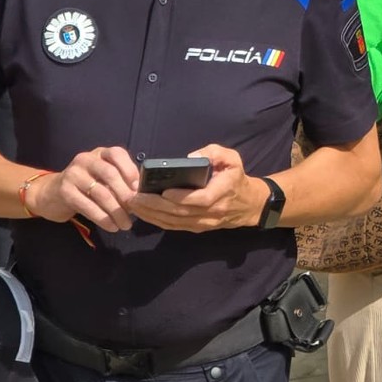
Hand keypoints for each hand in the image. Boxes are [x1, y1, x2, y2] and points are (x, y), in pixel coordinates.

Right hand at [28, 146, 139, 232]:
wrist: (50, 194)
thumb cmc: (85, 186)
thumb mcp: (102, 177)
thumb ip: (119, 180)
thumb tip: (140, 195)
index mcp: (99, 153)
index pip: (117, 154)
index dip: (130, 170)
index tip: (138, 189)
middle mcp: (86, 159)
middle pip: (110, 174)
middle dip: (125, 195)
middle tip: (134, 211)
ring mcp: (73, 174)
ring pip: (100, 193)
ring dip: (116, 211)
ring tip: (125, 224)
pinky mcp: (65, 191)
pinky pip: (88, 206)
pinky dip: (102, 218)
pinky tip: (111, 227)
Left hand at [129, 144, 263, 232]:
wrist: (248, 204)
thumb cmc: (236, 178)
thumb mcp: (232, 158)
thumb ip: (214, 153)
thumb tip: (191, 157)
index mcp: (222, 193)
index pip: (201, 200)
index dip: (181, 198)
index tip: (164, 192)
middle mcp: (211, 213)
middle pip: (181, 213)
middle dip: (156, 206)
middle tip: (135, 197)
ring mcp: (203, 224)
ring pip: (174, 222)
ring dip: (152, 215)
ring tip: (133, 204)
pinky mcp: (196, 228)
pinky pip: (173, 226)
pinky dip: (156, 221)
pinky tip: (143, 213)